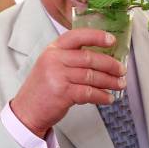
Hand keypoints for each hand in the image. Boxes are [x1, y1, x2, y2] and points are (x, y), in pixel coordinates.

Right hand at [10, 29, 126, 136]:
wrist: (27, 111)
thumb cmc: (43, 89)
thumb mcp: (51, 66)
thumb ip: (71, 59)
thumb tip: (102, 58)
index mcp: (53, 50)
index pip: (77, 36)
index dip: (96, 36)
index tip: (112, 40)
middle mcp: (54, 60)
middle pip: (89, 58)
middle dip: (110, 64)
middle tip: (122, 70)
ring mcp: (58, 76)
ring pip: (92, 76)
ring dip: (110, 82)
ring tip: (120, 85)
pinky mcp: (62, 93)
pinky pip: (89, 92)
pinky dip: (102, 96)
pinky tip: (108, 98)